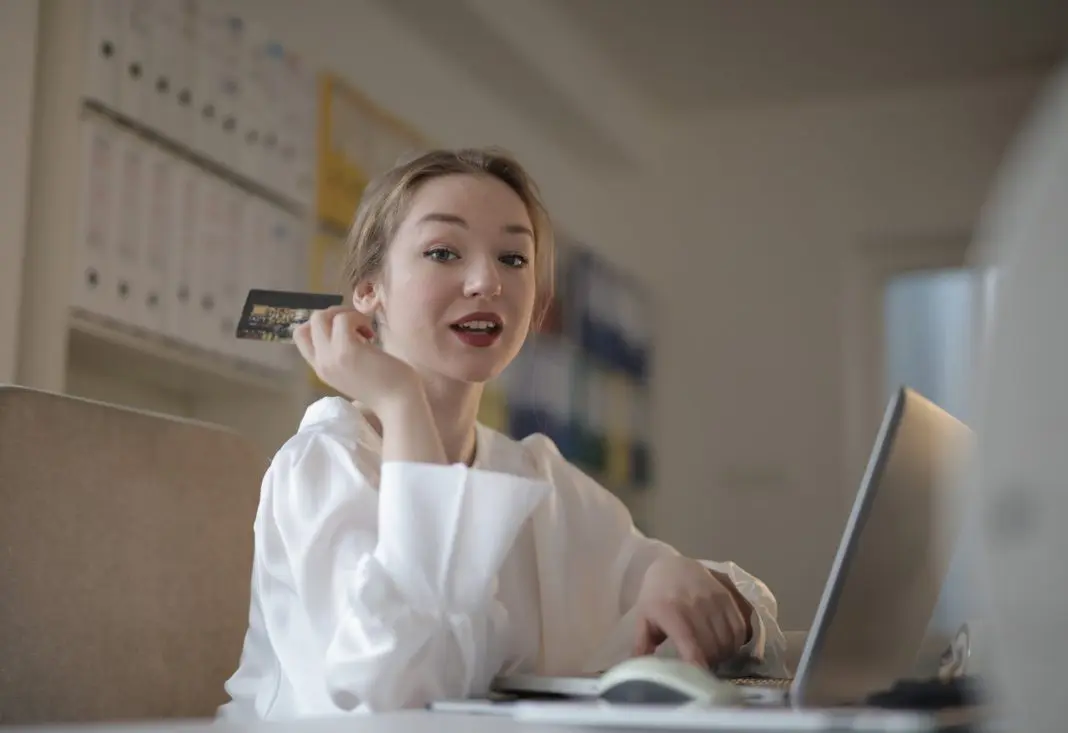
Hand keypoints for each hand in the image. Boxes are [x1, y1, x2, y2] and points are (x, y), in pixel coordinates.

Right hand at [293, 306, 418, 413]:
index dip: (322, 324)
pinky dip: (357, 318)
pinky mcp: (347, 350)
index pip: (302, 336)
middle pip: (310, 323)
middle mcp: (321, 363)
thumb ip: (342, 354)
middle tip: (356, 324)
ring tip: (365, 330)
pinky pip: (343, 319)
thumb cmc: (385, 388)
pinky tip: (371, 333)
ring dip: (346, 314)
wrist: (398, 405)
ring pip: (320, 317)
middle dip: (334, 314)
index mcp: (322, 369)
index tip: (344, 329)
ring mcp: (331, 357)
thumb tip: (344, 326)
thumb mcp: (354, 371)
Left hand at [632, 555, 750, 668]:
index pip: (692, 647)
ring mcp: (715, 599)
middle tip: (703, 666)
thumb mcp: (644, 619)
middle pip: (713, 648)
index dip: (698, 667)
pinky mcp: (729, 596)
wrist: (673, 566)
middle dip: (710, 663)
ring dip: (724, 654)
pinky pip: (740, 628)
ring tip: (714, 656)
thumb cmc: (656, 596)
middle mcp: (696, 605)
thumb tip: (636, 672)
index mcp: (671, 612)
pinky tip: (725, 645)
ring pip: (729, 640)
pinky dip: (736, 642)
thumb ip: (642, 646)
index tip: (699, 680)